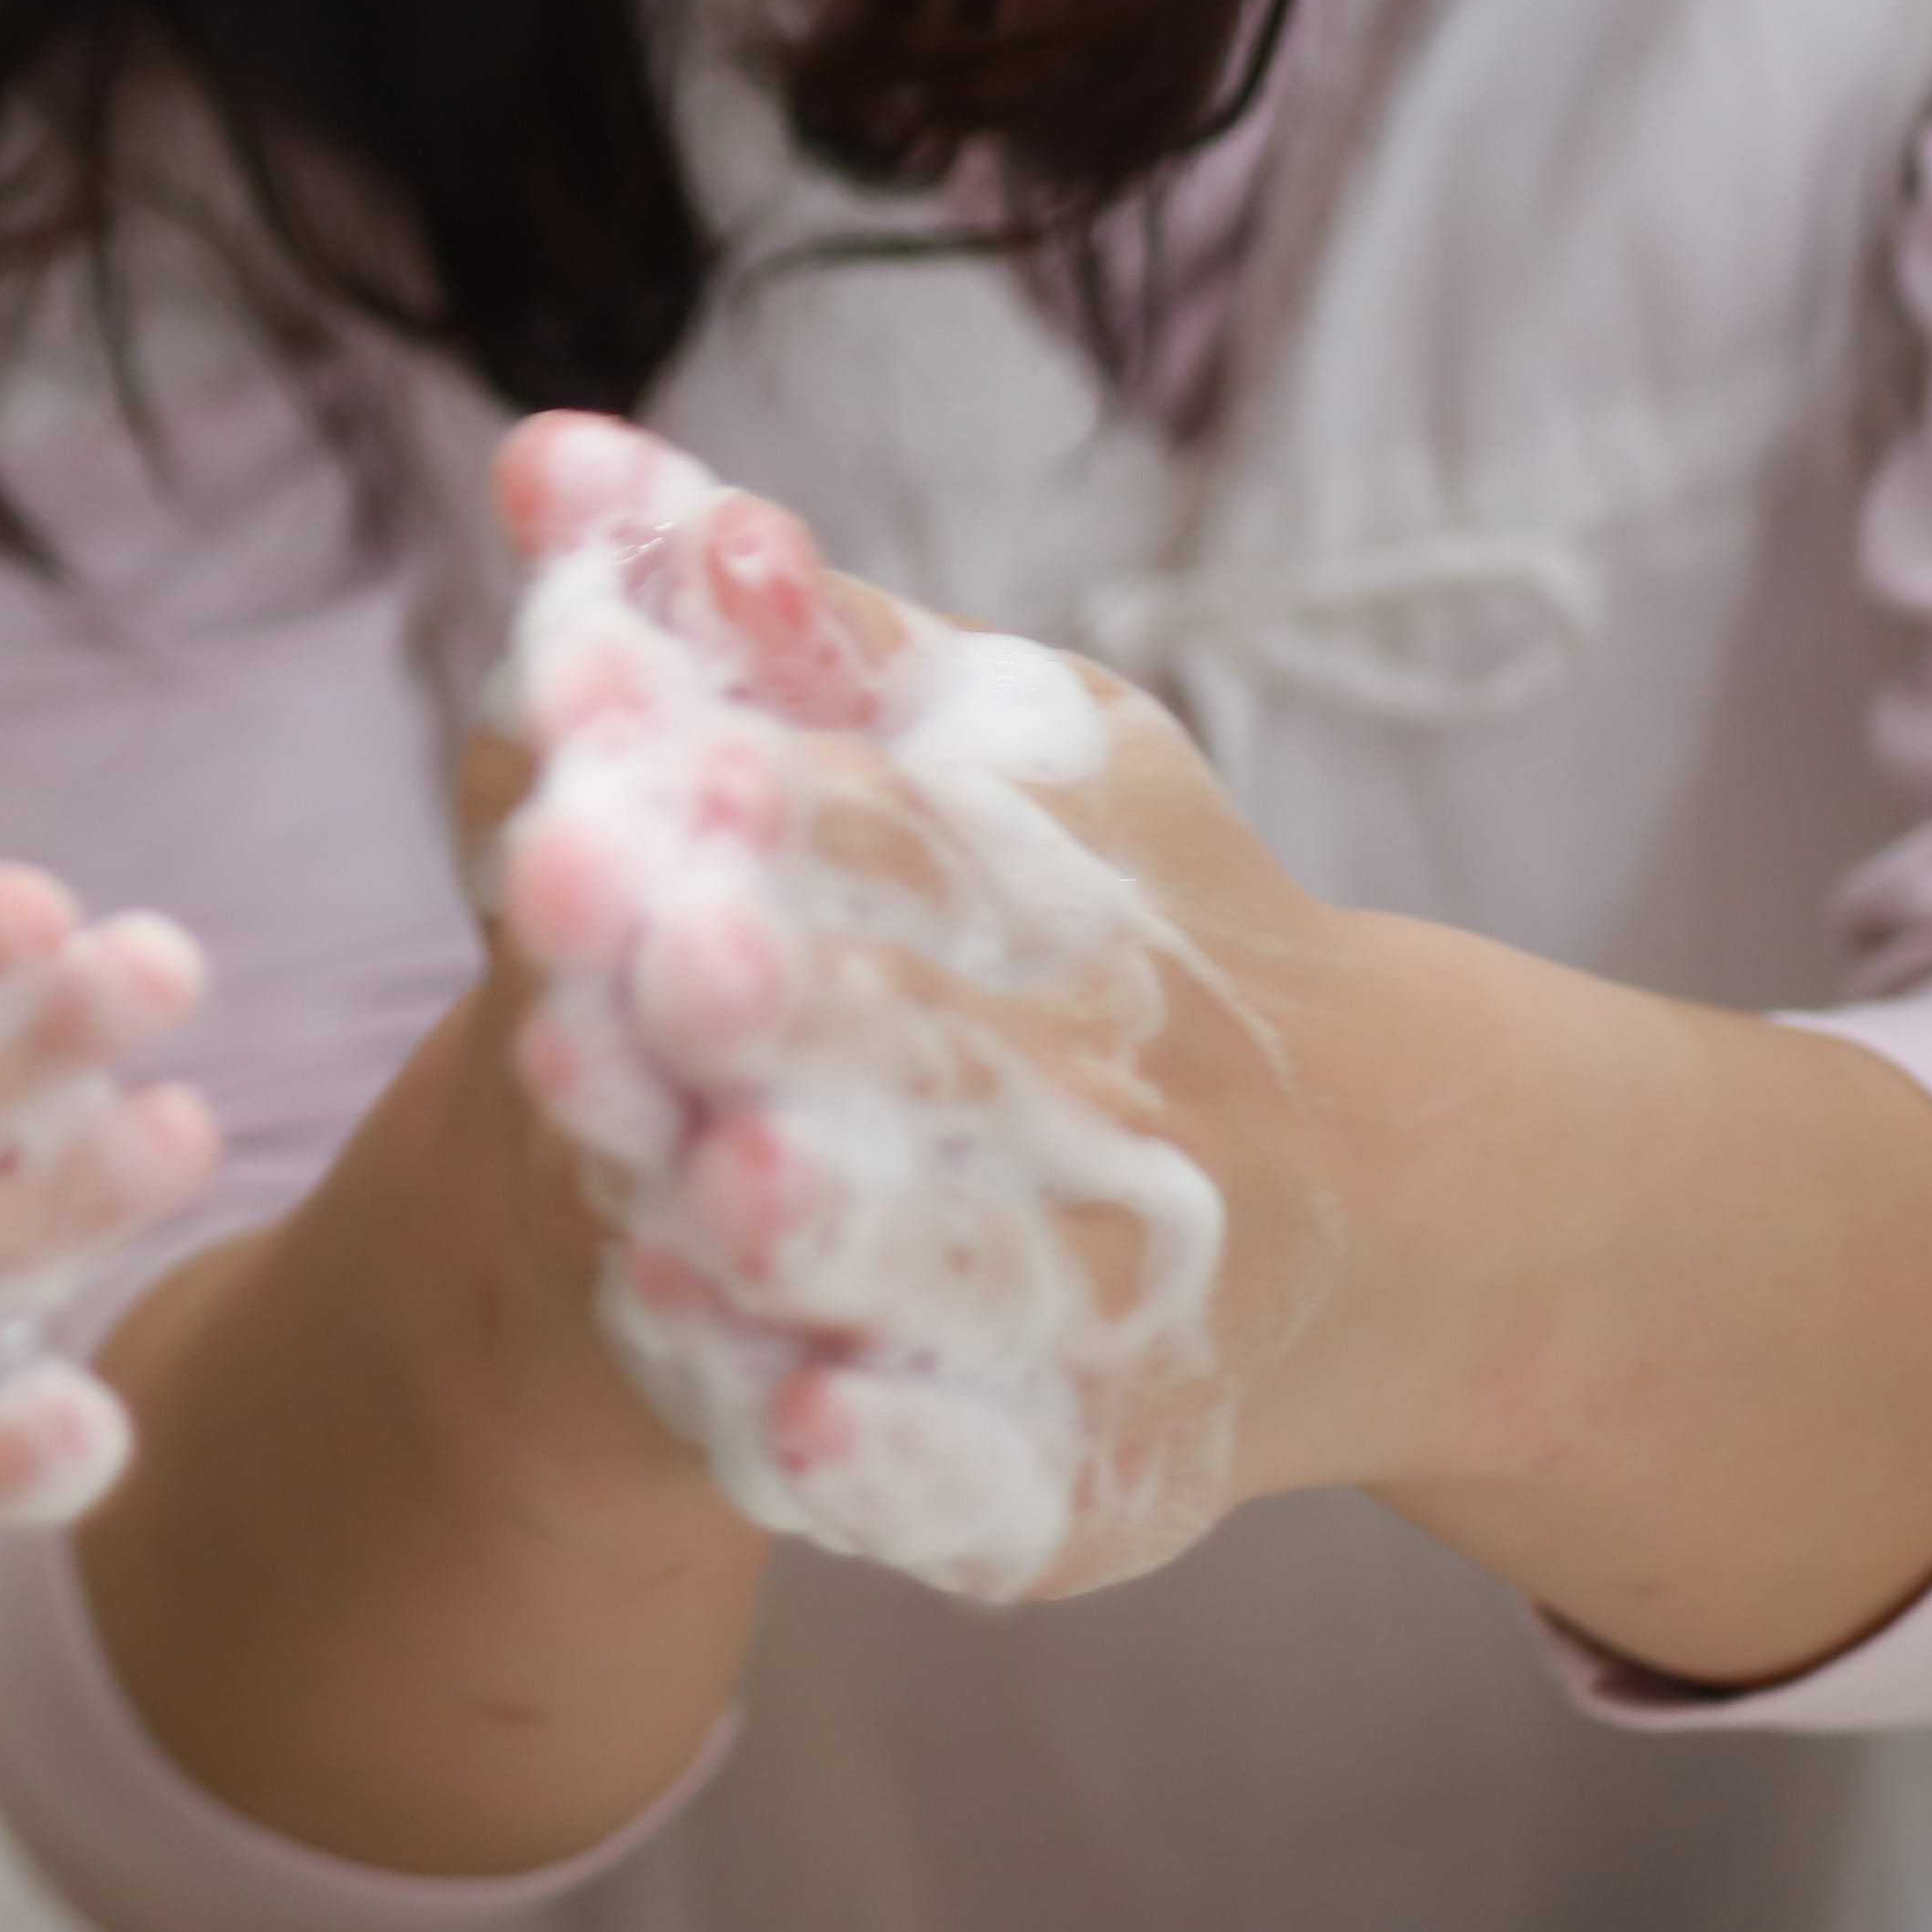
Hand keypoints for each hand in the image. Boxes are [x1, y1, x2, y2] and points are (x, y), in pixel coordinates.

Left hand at [482, 412, 1387, 1604]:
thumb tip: (539, 456)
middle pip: (918, 1033)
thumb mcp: (986, 744)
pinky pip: (992, 1476)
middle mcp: (1102, 1084)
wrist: (1391, 1202)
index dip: (749, 776)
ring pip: (957, 1261)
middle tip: (590, 918)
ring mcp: (1106, 1294)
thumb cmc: (1118, 925)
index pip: (896, 823)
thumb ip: (757, 619)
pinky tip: (796, 1426)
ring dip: (837, 1222)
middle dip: (767, 984)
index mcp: (1061, 885)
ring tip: (713, 1180)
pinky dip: (905, 1457)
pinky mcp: (1088, 1475)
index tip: (584, 710)